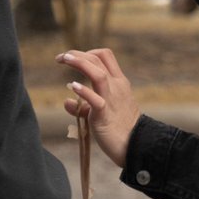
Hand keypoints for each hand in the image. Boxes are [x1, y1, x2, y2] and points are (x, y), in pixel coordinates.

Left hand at [56, 47, 140, 167]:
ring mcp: (112, 100)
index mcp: (118, 82)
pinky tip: (72, 86)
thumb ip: (84, 105)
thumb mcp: (101, 111)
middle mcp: (116, 87)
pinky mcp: (105, 115)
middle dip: (77, 54)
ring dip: (80, 63)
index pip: (105, 56)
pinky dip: (83, 92)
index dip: (87, 52)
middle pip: (97, 60)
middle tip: (61, 57)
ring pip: (98, 74)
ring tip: (64, 59)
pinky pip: (96, 100)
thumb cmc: (120, 129)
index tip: (72, 57)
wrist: (138, 146)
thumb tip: (67, 102)